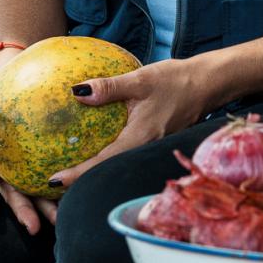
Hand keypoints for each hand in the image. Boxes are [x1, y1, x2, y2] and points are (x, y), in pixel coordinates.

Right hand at [0, 51, 59, 234]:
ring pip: (35, 193)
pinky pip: (54, 178)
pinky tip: (78, 201)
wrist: (22, 85)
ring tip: (60, 222)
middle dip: (23, 212)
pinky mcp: (44, 166)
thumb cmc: (0, 96)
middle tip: (34, 227)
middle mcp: (6, 169)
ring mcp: (25, 171)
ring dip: (46, 209)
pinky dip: (64, 191)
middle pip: (13, 193)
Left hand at [47, 56, 218, 187]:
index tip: (54, 181)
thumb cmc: (176, 80)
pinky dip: (108, 154)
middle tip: (54, 183)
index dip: (78, 174)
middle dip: (82, 179)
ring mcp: (150, 147)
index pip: (103, 162)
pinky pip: (126, 151)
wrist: (208, 84)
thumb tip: (77, 92)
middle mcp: (145, 148)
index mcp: (140, 138)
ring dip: (95, 168)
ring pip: (117, 162)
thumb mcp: (140, 79)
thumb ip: (110, 87)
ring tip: (69, 168)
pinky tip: (96, 143)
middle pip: (108, 170)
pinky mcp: (154, 140)